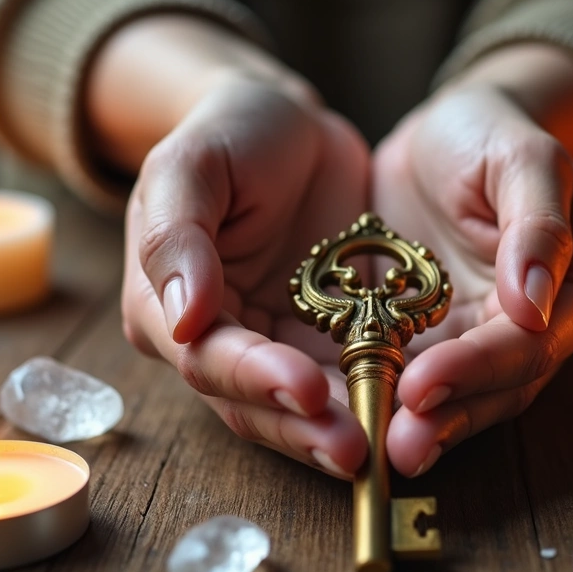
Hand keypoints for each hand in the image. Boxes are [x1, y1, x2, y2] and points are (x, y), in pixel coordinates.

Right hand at [118, 72, 370, 478]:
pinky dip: (370, 401)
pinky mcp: (320, 340)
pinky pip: (344, 380)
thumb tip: (183, 320)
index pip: (206, 358)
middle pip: (251, 401)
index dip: (254, 378)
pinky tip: (407, 415)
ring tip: (384, 449)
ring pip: (297, 407)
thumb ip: (176, 236)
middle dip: (301, 428)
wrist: (285, 123)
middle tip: (354, 448)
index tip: (303, 388)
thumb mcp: (191, 164)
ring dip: (337, 430)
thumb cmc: (228, 132)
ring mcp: (269, 344)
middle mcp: (213, 340)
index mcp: (165, 305)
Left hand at [372, 76, 572, 476]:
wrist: (452, 132)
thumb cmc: (493, 134)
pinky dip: (394, 402)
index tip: (423, 383)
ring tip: (377, 450)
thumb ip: (537, 226)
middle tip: (397, 444)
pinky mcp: (445, 341)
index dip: (478, 368)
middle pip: (503, 386)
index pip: (534, 343)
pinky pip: (425, 380)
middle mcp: (548, 327)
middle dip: (449, 415)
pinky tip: (360, 421)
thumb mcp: (523, 157)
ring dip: (423, 425)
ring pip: (466, 398)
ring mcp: (493, 339)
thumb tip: (535, 304)